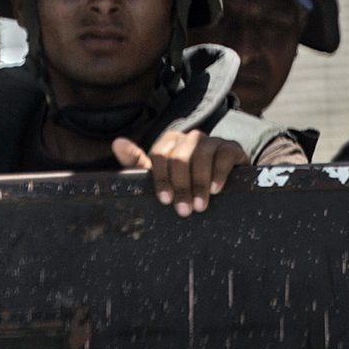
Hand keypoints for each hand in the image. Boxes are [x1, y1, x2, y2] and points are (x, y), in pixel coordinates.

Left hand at [112, 130, 246, 216]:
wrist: (223, 187)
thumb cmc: (185, 183)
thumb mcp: (161, 178)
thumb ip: (137, 164)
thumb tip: (117, 143)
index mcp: (170, 142)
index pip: (160, 154)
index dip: (161, 178)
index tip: (165, 200)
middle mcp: (190, 138)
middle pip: (180, 156)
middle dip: (181, 186)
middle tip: (184, 211)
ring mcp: (212, 141)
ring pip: (201, 155)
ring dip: (199, 183)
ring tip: (200, 206)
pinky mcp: (232, 148)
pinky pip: (224, 154)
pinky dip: (219, 173)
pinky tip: (216, 190)